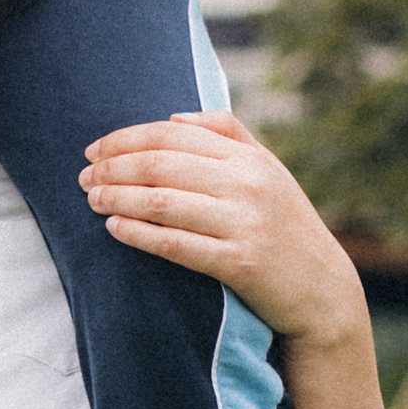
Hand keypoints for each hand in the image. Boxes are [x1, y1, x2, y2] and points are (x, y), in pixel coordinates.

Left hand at [79, 111, 385, 408]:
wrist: (323, 292)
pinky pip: (177, 244)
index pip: (172, 135)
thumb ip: (228, 135)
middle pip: (161, 164)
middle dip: (113, 168)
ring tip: (92, 200)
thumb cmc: (285, 226)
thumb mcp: (269, 173)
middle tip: (84, 178)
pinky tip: (115, 229)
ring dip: (118, 198)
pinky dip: (140, 234)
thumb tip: (172, 116)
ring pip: (163, 202)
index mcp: (249, 158)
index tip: (94, 150)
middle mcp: (247, 185)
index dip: (125, 139)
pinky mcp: (240, 263)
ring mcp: (244, 224)